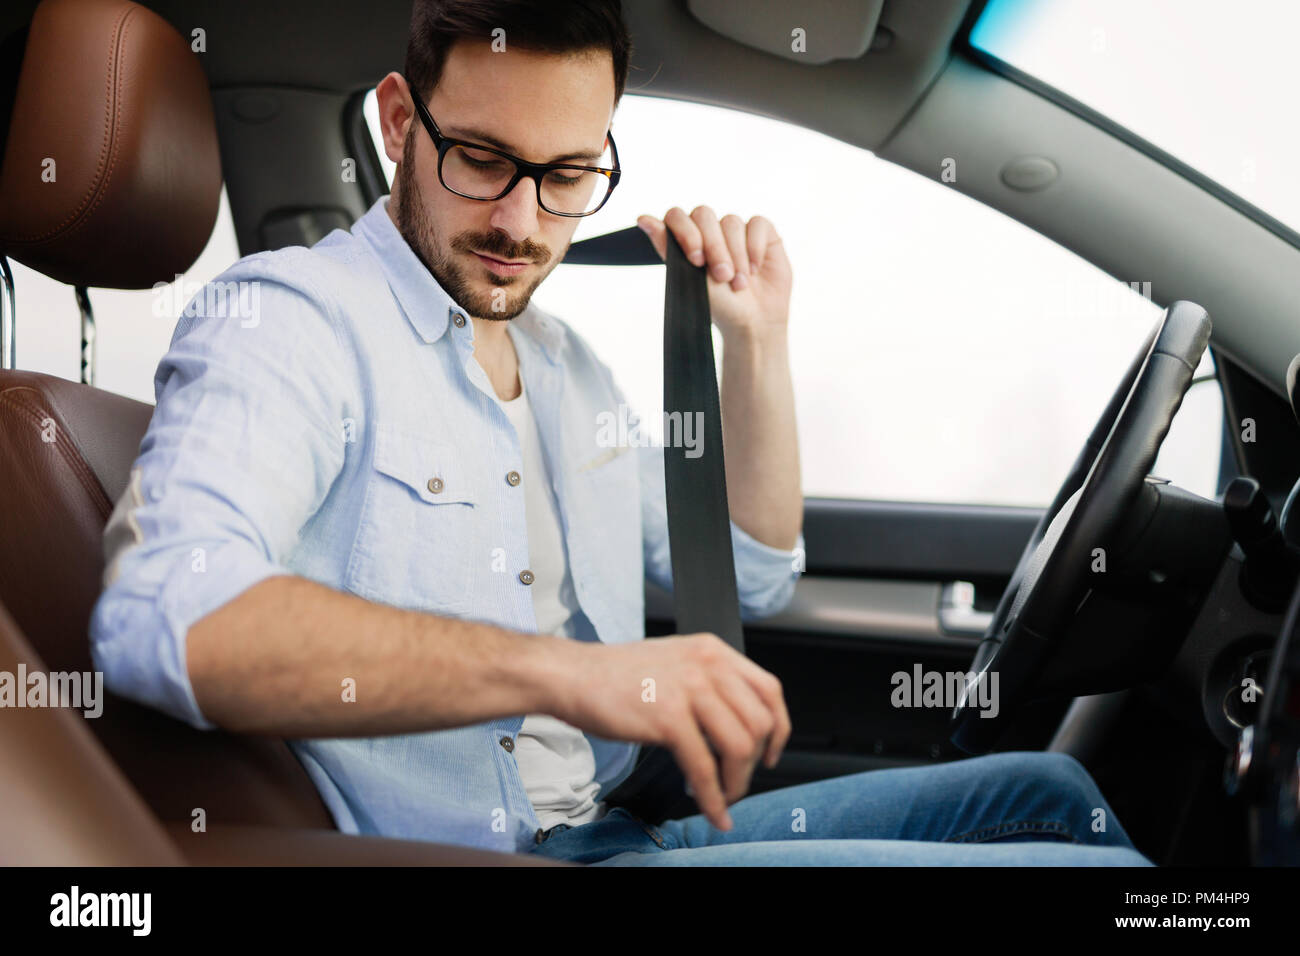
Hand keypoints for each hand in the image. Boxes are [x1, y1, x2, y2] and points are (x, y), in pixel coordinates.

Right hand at [549, 632, 790, 830]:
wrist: (572, 675)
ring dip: (736, 783)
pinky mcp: (669, 718)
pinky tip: (712, 811)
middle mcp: (707, 665)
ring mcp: (689, 690)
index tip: (770, 753)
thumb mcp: (676, 662)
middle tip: (737, 780)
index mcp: (713, 651)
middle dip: (755, 762)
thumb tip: (735, 722)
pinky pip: (704, 768)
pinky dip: (712, 798)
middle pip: (759, 722)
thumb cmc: (615, 675)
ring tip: (722, 796)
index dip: (778, 729)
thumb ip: (709, 682)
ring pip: (739, 747)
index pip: (769, 690)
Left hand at [637, 207, 791, 340]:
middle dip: (713, 247)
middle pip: (704, 215)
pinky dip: (755, 247)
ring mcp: (736, 230)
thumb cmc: (719, 304)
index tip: (696, 261)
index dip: (686, 232)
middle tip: (722, 276)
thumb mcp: (687, 278)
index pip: (677, 216)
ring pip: (731, 222)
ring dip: (736, 255)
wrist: (753, 322)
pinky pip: (757, 224)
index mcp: (688, 239)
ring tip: (740, 283)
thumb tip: (642, 218)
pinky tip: (755, 269)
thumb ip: (667, 246)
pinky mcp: (762, 233)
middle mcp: (711, 230)